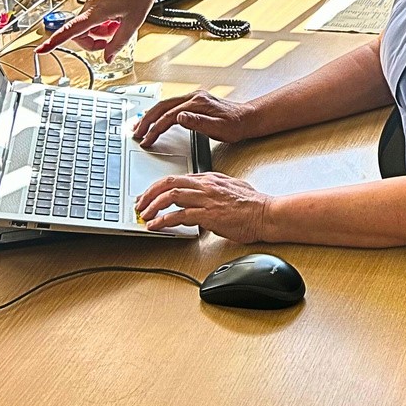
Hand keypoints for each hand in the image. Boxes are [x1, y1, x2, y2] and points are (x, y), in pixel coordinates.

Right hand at [36, 0, 160, 58]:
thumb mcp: (132, 24)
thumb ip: (118, 43)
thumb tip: (108, 57)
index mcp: (95, 12)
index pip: (69, 31)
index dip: (54, 42)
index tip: (41, 49)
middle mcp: (90, 4)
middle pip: (80, 31)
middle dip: (93, 40)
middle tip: (111, 40)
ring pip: (89, 23)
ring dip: (101, 31)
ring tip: (119, 25)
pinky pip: (95, 14)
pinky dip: (104, 21)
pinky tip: (119, 17)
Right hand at [134, 89, 260, 148]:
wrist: (247, 118)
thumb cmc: (235, 125)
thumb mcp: (219, 128)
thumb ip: (198, 123)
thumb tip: (179, 117)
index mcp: (197, 103)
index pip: (169, 116)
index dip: (155, 129)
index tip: (147, 140)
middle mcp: (193, 97)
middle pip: (162, 107)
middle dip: (146, 120)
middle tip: (136, 134)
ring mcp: (193, 98)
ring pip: (165, 105)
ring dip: (150, 115)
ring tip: (139, 127)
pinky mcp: (194, 102)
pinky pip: (171, 105)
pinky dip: (159, 113)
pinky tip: (155, 119)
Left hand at [136, 171, 270, 240]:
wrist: (265, 214)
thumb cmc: (253, 204)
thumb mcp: (232, 187)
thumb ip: (215, 187)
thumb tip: (205, 191)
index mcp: (210, 179)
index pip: (178, 178)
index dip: (159, 187)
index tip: (149, 195)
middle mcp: (205, 186)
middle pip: (168, 183)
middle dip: (149, 193)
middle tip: (139, 204)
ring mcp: (206, 199)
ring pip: (170, 196)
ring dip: (152, 206)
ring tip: (144, 216)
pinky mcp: (207, 215)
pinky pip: (179, 216)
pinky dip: (163, 221)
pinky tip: (156, 226)